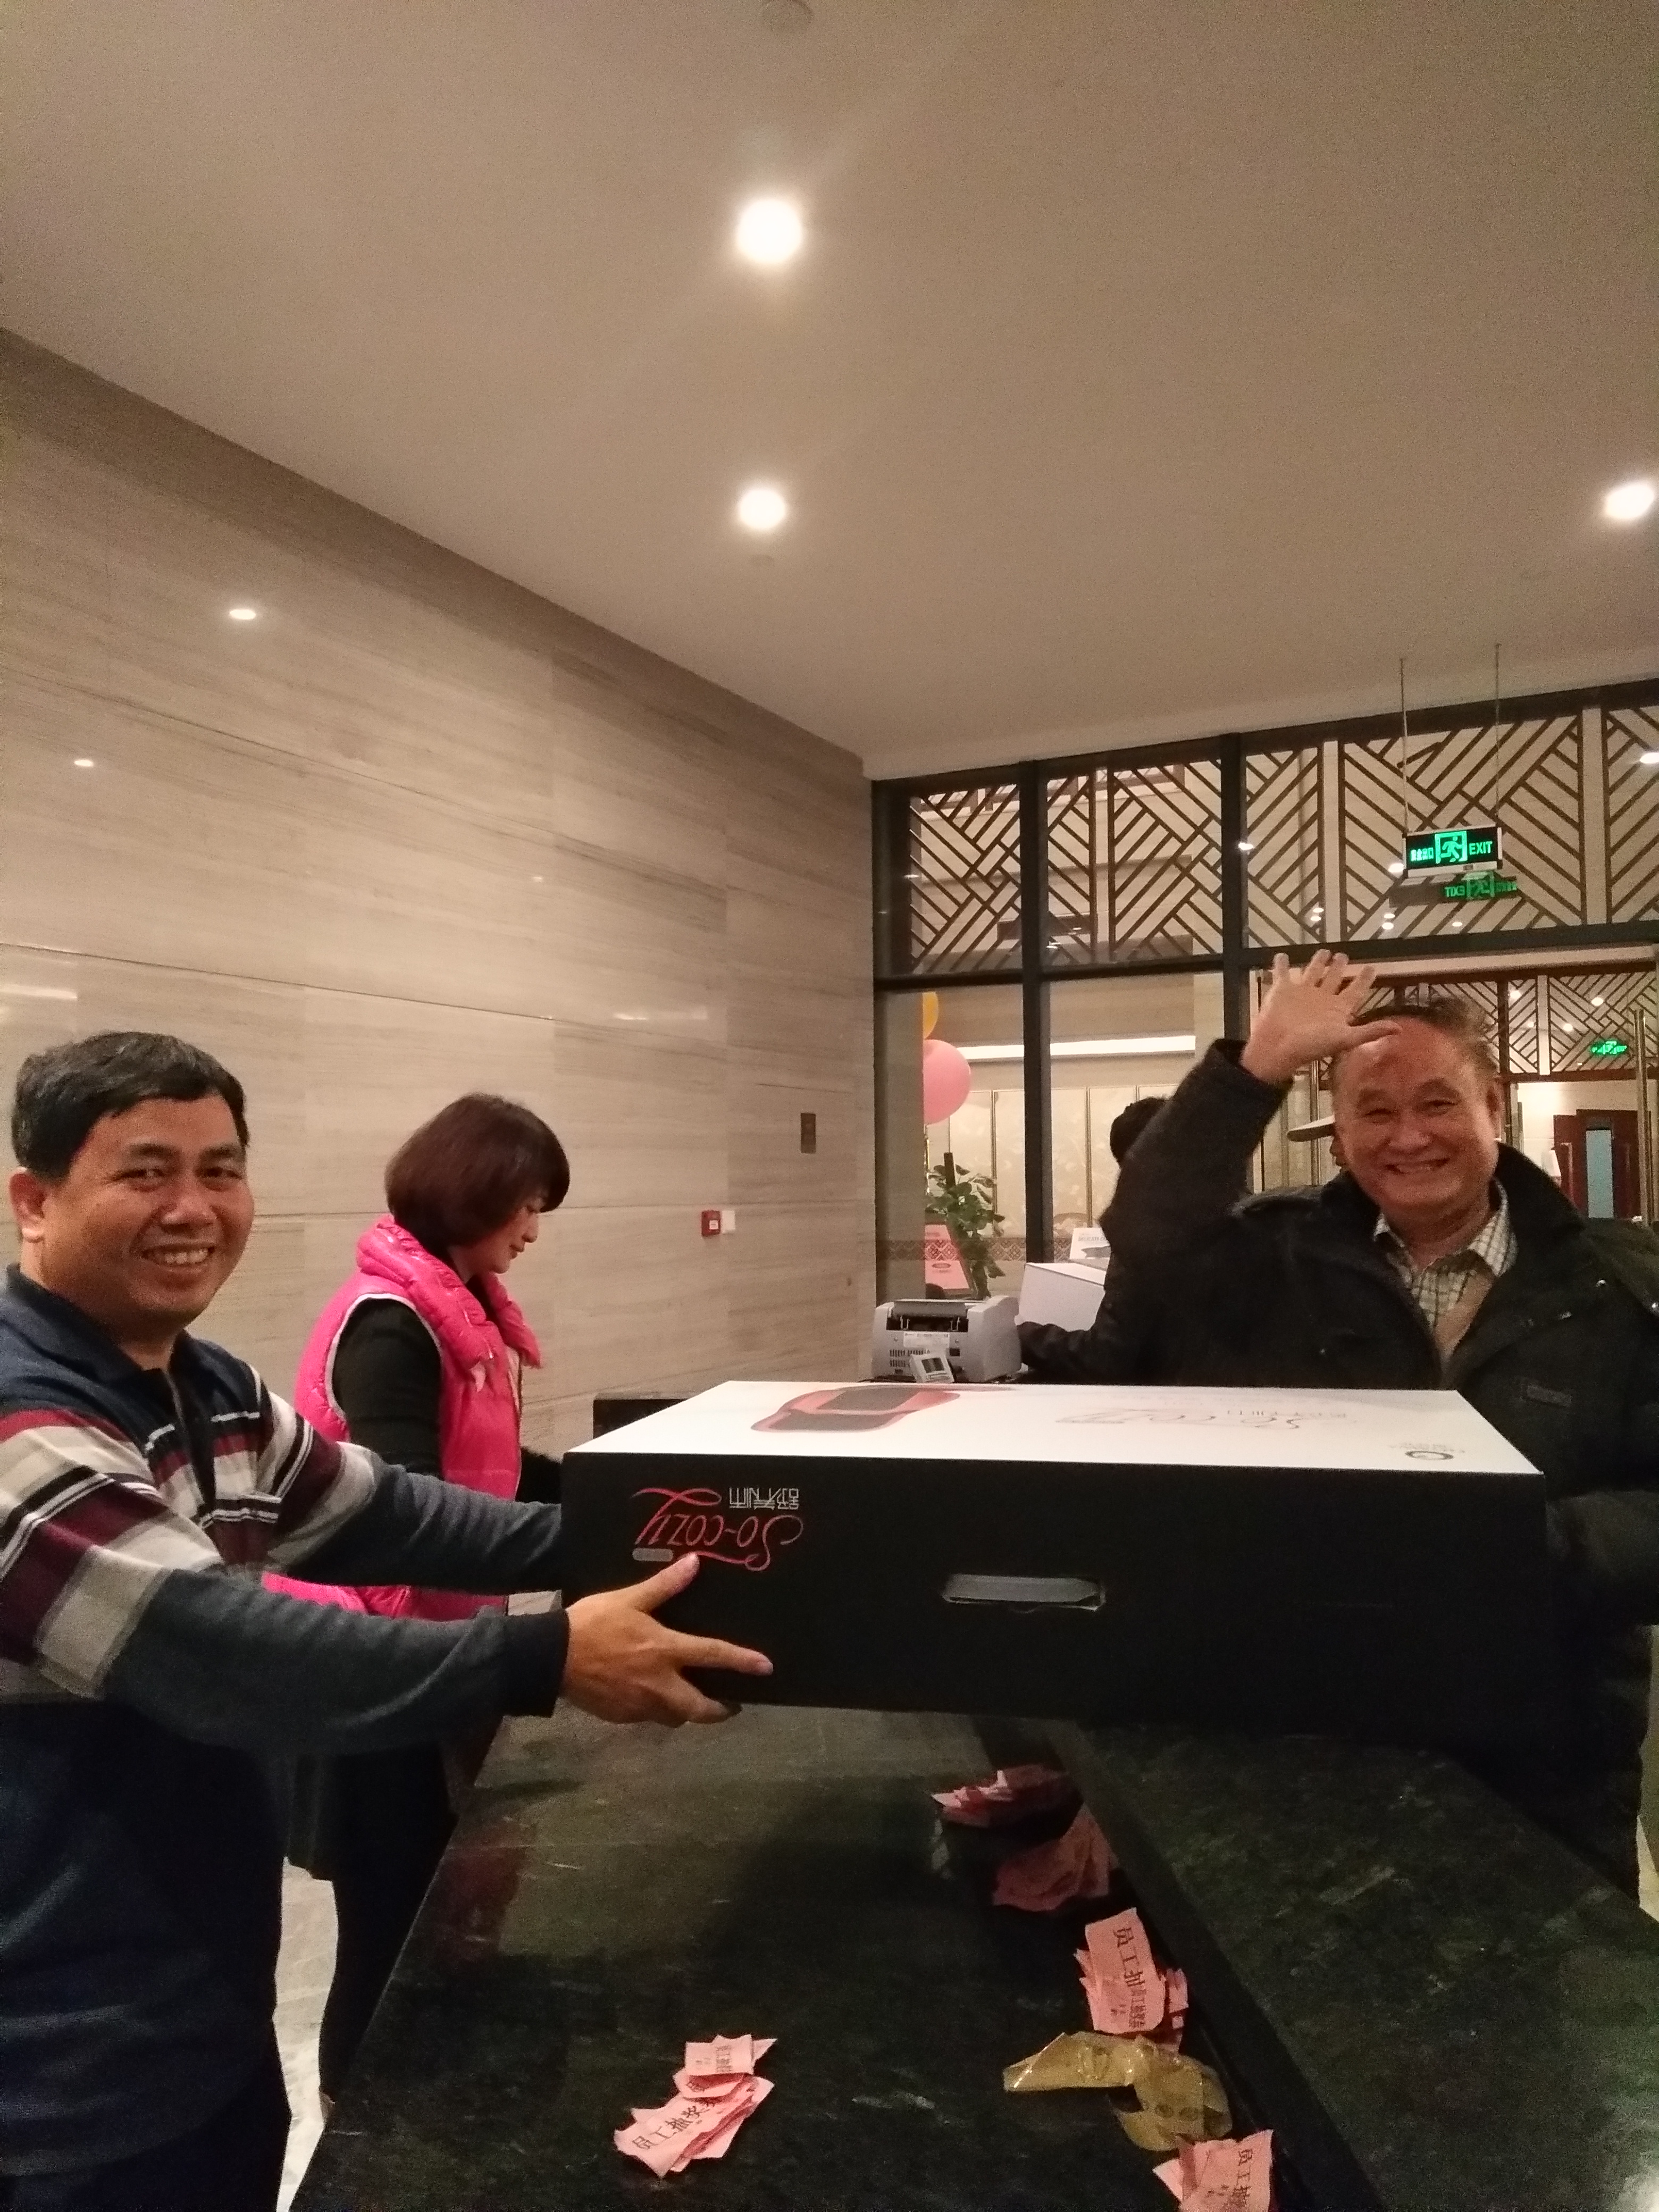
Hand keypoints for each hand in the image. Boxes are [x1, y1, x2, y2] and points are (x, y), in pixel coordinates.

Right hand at [561, 1553, 772, 1725]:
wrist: (551, 1658)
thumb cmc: (593, 1624)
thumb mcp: (629, 1598)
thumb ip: (664, 1585)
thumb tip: (694, 1563)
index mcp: (665, 1651)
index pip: (713, 1655)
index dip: (742, 1661)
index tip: (766, 1668)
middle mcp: (659, 1684)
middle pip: (701, 1709)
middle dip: (720, 1710)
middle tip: (731, 1704)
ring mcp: (641, 1704)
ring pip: (676, 1717)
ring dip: (688, 1711)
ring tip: (692, 1699)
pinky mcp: (622, 1716)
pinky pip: (649, 1717)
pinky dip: (657, 1709)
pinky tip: (652, 1697)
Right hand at [1240, 950, 1394, 1085]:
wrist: (1277, 1048)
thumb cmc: (1311, 1045)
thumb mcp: (1345, 1038)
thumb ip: (1370, 1032)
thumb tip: (1399, 1029)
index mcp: (1337, 1009)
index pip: (1354, 991)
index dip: (1364, 980)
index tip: (1372, 968)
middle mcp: (1321, 999)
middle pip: (1333, 979)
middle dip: (1339, 967)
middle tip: (1343, 956)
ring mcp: (1301, 994)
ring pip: (1312, 973)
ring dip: (1318, 962)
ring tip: (1324, 952)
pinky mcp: (1282, 990)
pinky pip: (1282, 973)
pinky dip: (1280, 965)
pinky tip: (1281, 955)